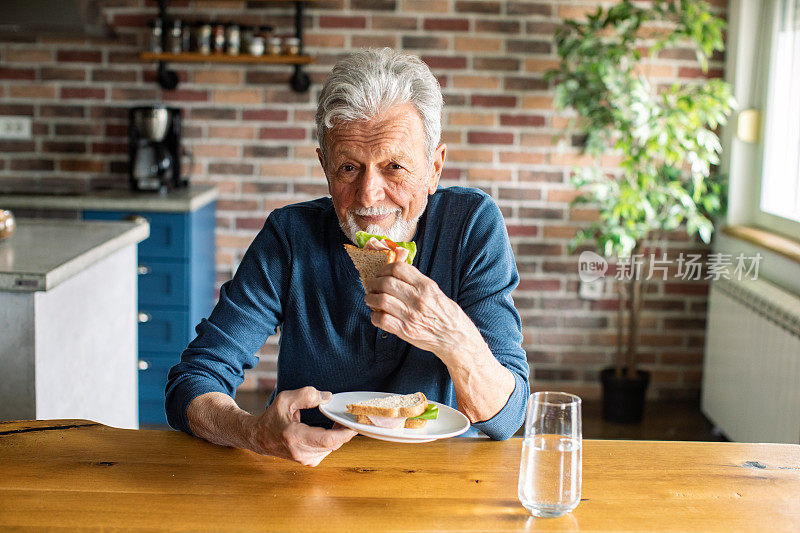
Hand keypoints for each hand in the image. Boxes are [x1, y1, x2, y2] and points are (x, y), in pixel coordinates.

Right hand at [247, 386, 356, 466]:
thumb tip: (328, 397)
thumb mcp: (286, 399)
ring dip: (339, 434)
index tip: (355, 422)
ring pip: (333, 447)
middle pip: (334, 443)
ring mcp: (305, 460)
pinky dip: (333, 439)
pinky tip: (331, 429)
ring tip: (339, 419)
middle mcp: (301, 452)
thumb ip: (307, 395)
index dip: (345, 432)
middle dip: (345, 429)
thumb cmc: (272, 418)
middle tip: (350, 415)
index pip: (328, 440)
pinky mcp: (309, 461)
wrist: (260, 438)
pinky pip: (328, 450)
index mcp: (294, 437)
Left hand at [363, 261, 484, 361]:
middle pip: (387, 283)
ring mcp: (411, 316)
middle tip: (370, 285)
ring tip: (369, 298)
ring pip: (382, 300)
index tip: (380, 273)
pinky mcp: (406, 331)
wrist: (455, 338)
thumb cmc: (447, 314)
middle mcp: (418, 299)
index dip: (385, 268)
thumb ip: (417, 282)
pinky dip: (374, 316)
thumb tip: (396, 273)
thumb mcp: (435, 292)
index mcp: (426, 286)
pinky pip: (382, 320)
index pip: (399, 269)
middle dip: (374, 282)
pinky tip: (376, 315)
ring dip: (371, 298)